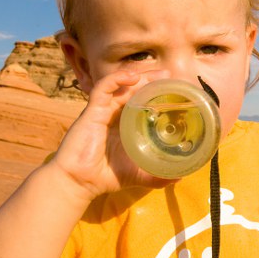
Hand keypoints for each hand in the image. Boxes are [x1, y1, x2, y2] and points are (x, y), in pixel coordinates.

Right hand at [51, 69, 174, 199]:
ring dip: (138, 77)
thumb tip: (179, 178)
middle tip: (168, 75)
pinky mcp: (92, 111)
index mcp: (124, 126)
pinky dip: (117, 79)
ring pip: (120, 85)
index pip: (139, 102)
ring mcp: (102, 111)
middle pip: (132, 90)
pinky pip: (103, 88)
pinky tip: (133, 78)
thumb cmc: (104, 177)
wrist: (79, 182)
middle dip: (150, 80)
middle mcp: (113, 115)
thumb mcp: (138, 175)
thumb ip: (157, 176)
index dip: (154, 94)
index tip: (172, 90)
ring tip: (157, 74)